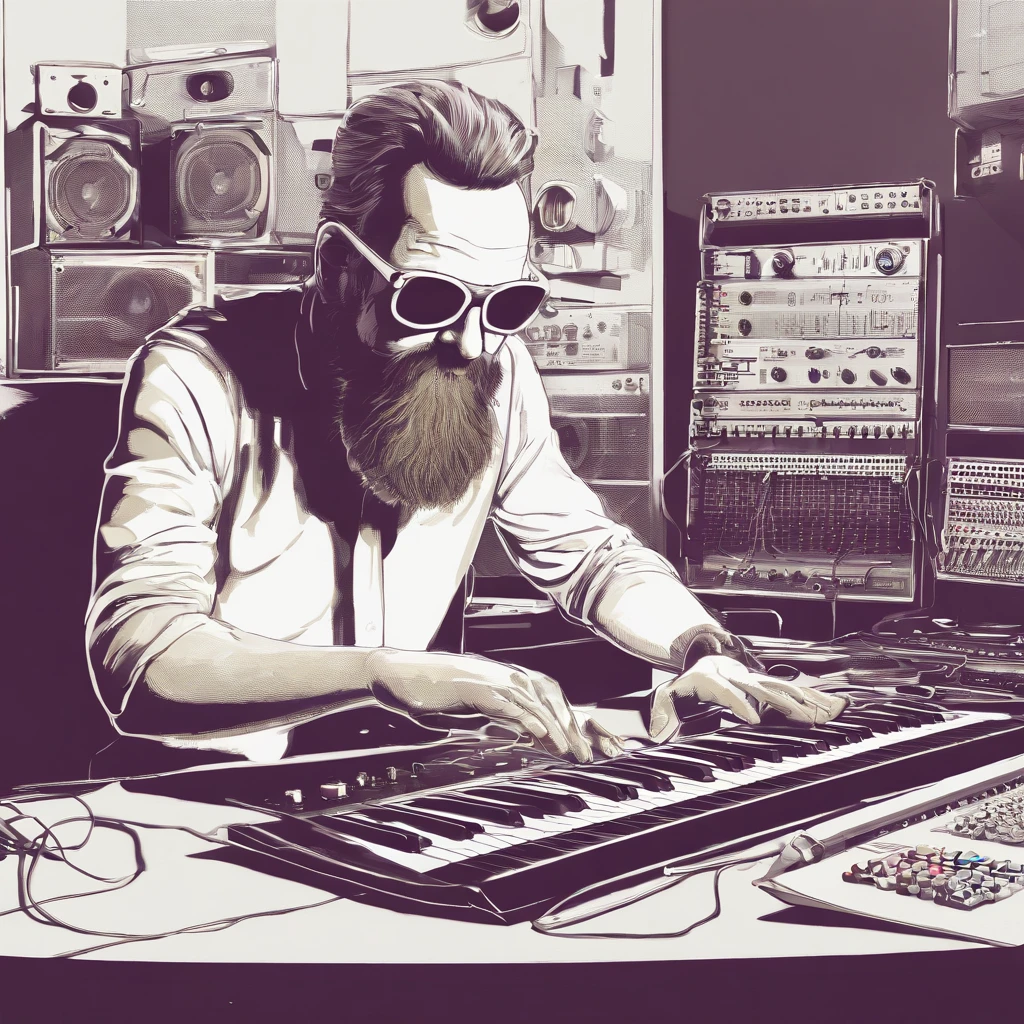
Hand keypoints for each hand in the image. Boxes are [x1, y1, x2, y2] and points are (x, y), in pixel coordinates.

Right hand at [366, 648, 622, 760]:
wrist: (403, 677)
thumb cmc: (437, 694)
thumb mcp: (478, 709)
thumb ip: (503, 719)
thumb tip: (527, 736)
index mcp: (511, 679)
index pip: (553, 696)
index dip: (575, 718)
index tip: (594, 743)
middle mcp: (508, 675)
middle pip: (553, 699)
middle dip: (575, 727)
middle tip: (591, 754)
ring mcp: (493, 679)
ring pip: (535, 702)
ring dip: (556, 727)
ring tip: (571, 751)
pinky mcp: (477, 688)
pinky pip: (508, 703)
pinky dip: (527, 718)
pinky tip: (540, 733)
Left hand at [649, 655, 847, 742]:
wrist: (702, 650)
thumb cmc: (690, 680)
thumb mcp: (670, 693)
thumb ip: (664, 711)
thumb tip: (658, 729)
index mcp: (713, 678)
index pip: (727, 691)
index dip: (739, 704)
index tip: (752, 719)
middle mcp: (738, 675)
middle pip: (763, 688)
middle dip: (784, 703)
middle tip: (804, 718)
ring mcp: (754, 677)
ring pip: (781, 686)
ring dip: (804, 699)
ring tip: (825, 712)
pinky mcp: (765, 682)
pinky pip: (791, 688)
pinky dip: (811, 696)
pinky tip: (830, 705)